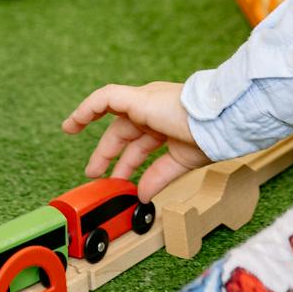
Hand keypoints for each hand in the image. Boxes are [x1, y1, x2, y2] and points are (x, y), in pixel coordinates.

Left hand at [64, 81, 208, 200]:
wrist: (220, 122)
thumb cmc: (210, 135)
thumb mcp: (179, 161)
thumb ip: (159, 176)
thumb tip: (143, 194)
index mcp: (167, 122)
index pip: (140, 142)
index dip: (127, 161)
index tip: (118, 178)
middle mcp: (154, 109)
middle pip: (124, 131)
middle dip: (108, 154)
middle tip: (94, 174)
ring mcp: (146, 102)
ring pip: (111, 111)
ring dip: (91, 126)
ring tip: (73, 135)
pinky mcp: (138, 99)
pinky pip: (105, 97)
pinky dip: (88, 107)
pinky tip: (76, 121)